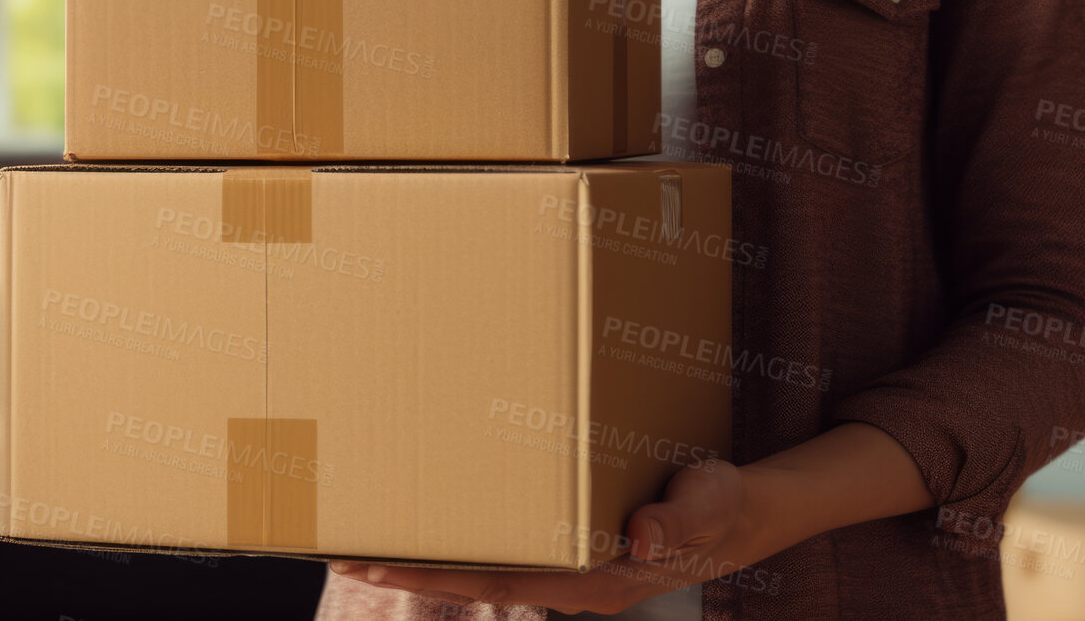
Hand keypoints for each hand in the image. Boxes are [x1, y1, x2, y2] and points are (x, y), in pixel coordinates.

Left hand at [326, 423, 934, 614]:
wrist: (749, 510)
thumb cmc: (724, 503)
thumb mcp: (710, 504)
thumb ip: (678, 520)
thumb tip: (638, 540)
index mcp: (589, 576)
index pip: (489, 581)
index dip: (426, 573)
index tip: (368, 560)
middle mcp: (566, 577)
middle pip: (469, 575)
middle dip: (402, 562)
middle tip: (335, 539)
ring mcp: (565, 563)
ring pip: (481, 558)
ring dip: (428, 544)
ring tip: (368, 521)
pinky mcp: (570, 541)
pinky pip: (504, 539)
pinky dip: (465, 527)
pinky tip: (437, 508)